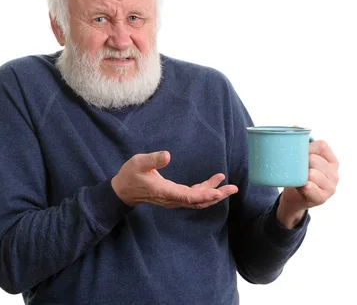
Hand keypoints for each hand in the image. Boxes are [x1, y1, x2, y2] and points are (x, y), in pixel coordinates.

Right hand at [111, 151, 237, 208]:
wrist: (123, 190)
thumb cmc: (130, 175)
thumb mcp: (138, 163)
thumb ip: (152, 160)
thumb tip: (167, 155)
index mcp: (165, 191)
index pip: (188, 196)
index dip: (204, 195)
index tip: (217, 192)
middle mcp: (172, 198)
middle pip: (198, 201)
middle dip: (216, 195)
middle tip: (233, 189)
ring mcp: (174, 199)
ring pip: (197, 200)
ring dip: (213, 194)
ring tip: (228, 186)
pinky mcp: (174, 196)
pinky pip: (193, 197)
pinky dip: (205, 191)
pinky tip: (213, 183)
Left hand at [277, 140, 339, 227]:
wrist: (295, 198)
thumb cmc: (299, 174)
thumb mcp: (301, 159)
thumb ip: (300, 142)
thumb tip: (295, 125)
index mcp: (331, 160)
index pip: (322, 146)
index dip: (307, 146)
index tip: (297, 150)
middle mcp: (335, 172)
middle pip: (315, 160)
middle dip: (302, 161)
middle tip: (293, 166)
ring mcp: (331, 186)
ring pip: (313, 174)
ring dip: (301, 175)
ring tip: (296, 177)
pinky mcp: (323, 198)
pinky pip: (312, 188)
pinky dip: (306, 186)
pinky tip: (303, 185)